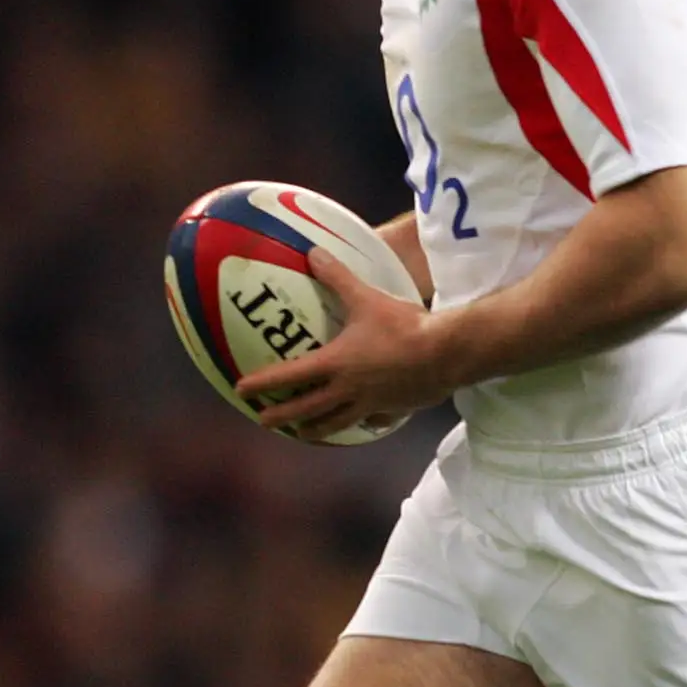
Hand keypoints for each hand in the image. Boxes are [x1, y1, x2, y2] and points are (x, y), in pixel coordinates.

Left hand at [237, 248, 453, 440]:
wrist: (445, 353)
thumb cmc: (402, 327)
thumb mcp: (367, 298)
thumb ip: (338, 278)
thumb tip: (313, 253)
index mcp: (335, 364)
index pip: (290, 376)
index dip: (263, 382)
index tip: (241, 390)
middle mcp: (347, 390)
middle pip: (307, 409)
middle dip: (282, 416)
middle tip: (263, 420)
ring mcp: (370, 404)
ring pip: (335, 423)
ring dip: (315, 429)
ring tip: (304, 433)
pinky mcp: (392, 409)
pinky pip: (370, 420)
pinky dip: (361, 422)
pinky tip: (363, 422)